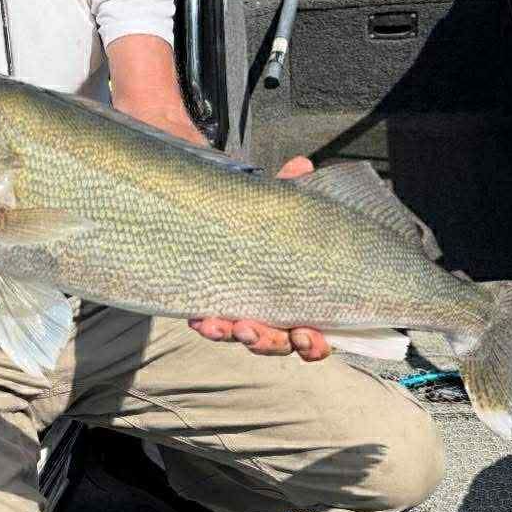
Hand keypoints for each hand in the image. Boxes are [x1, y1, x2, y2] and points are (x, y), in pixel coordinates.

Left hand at [188, 155, 330, 361]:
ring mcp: (245, 314)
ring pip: (243, 337)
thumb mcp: (282, 206)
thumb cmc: (270, 220)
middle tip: (250, 330)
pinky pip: (214, 324)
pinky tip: (198, 318)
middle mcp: (275, 315)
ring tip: (219, 325)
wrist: (228, 214)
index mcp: (301, 301)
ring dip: (231, 335)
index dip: (312, 344)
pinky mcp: (217, 307)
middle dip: (264, 341)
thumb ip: (293, 190)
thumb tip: (301, 166)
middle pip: (275, 343)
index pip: (312, 335)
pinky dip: (208, 324)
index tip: (305, 337)